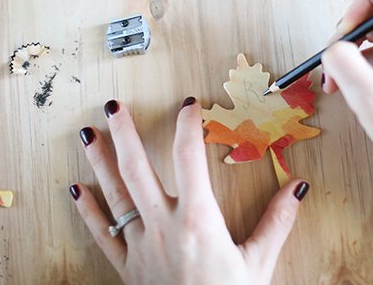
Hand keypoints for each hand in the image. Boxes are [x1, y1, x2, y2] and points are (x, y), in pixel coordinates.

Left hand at [69, 98, 308, 284]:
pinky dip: (87, 211)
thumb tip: (298, 188)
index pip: (189, 157)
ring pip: (115, 195)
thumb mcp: (259, 263)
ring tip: (88, 134)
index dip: (188, 125)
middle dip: (124, 134)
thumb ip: (277, 222)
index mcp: (198, 220)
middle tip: (114, 106)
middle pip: (137, 169)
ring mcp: (140, 246)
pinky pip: (101, 234)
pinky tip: (75, 190)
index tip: (189, 106)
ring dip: (100, 162)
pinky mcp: (126, 267)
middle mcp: (163, 226)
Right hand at [322, 0, 372, 195]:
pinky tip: (355, 92)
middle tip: (332, 66)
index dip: (361, 2)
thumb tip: (332, 48)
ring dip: (353, 53)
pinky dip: (365, 67)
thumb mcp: (369, 98)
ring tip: (337, 85)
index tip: (345, 37)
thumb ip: (343, 62)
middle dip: (349, 33)